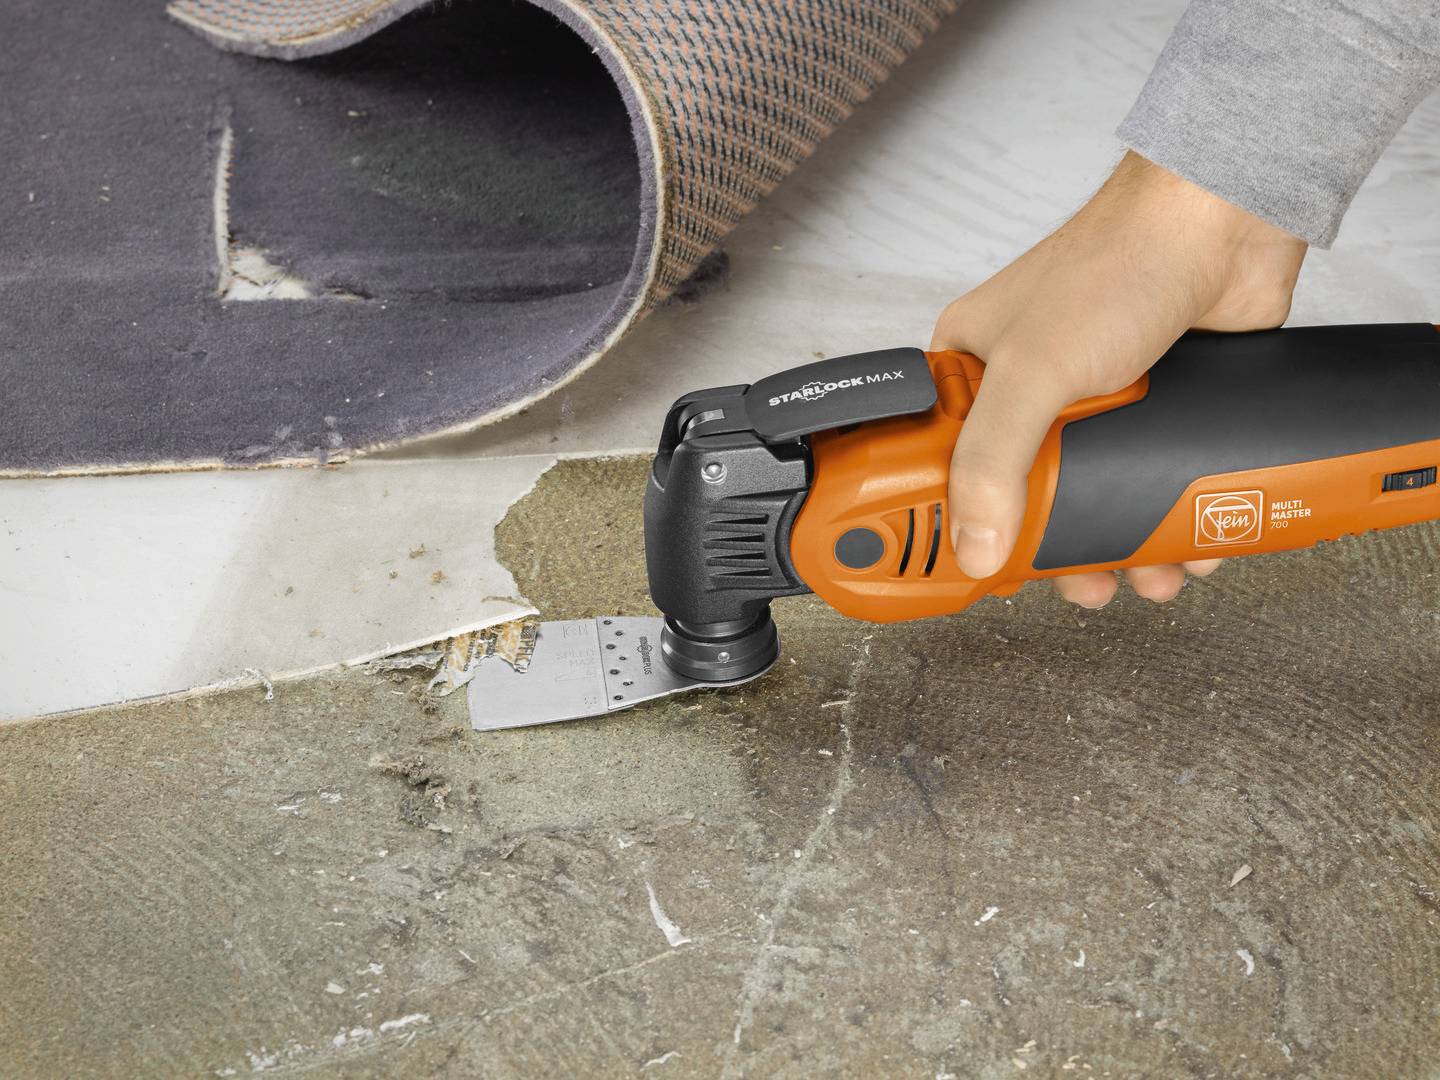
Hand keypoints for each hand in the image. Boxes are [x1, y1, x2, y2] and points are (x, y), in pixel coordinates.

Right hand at [930, 151, 1306, 607]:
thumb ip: (994, 462)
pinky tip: (1190, 541)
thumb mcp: (1034, 371)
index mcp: (970, 370)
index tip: (965, 575)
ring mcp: (1094, 400)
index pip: (936, 464)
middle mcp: (1027, 388)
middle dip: (1058, 552)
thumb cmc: (1120, 261)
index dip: (947, 525)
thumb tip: (977, 546)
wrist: (1225, 220)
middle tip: (1076, 587)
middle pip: (1024, 496)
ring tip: (1147, 576)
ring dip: (1124, 547)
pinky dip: (1172, 518)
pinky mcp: (1153, 408)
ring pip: (1097, 497)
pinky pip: (1152, 480)